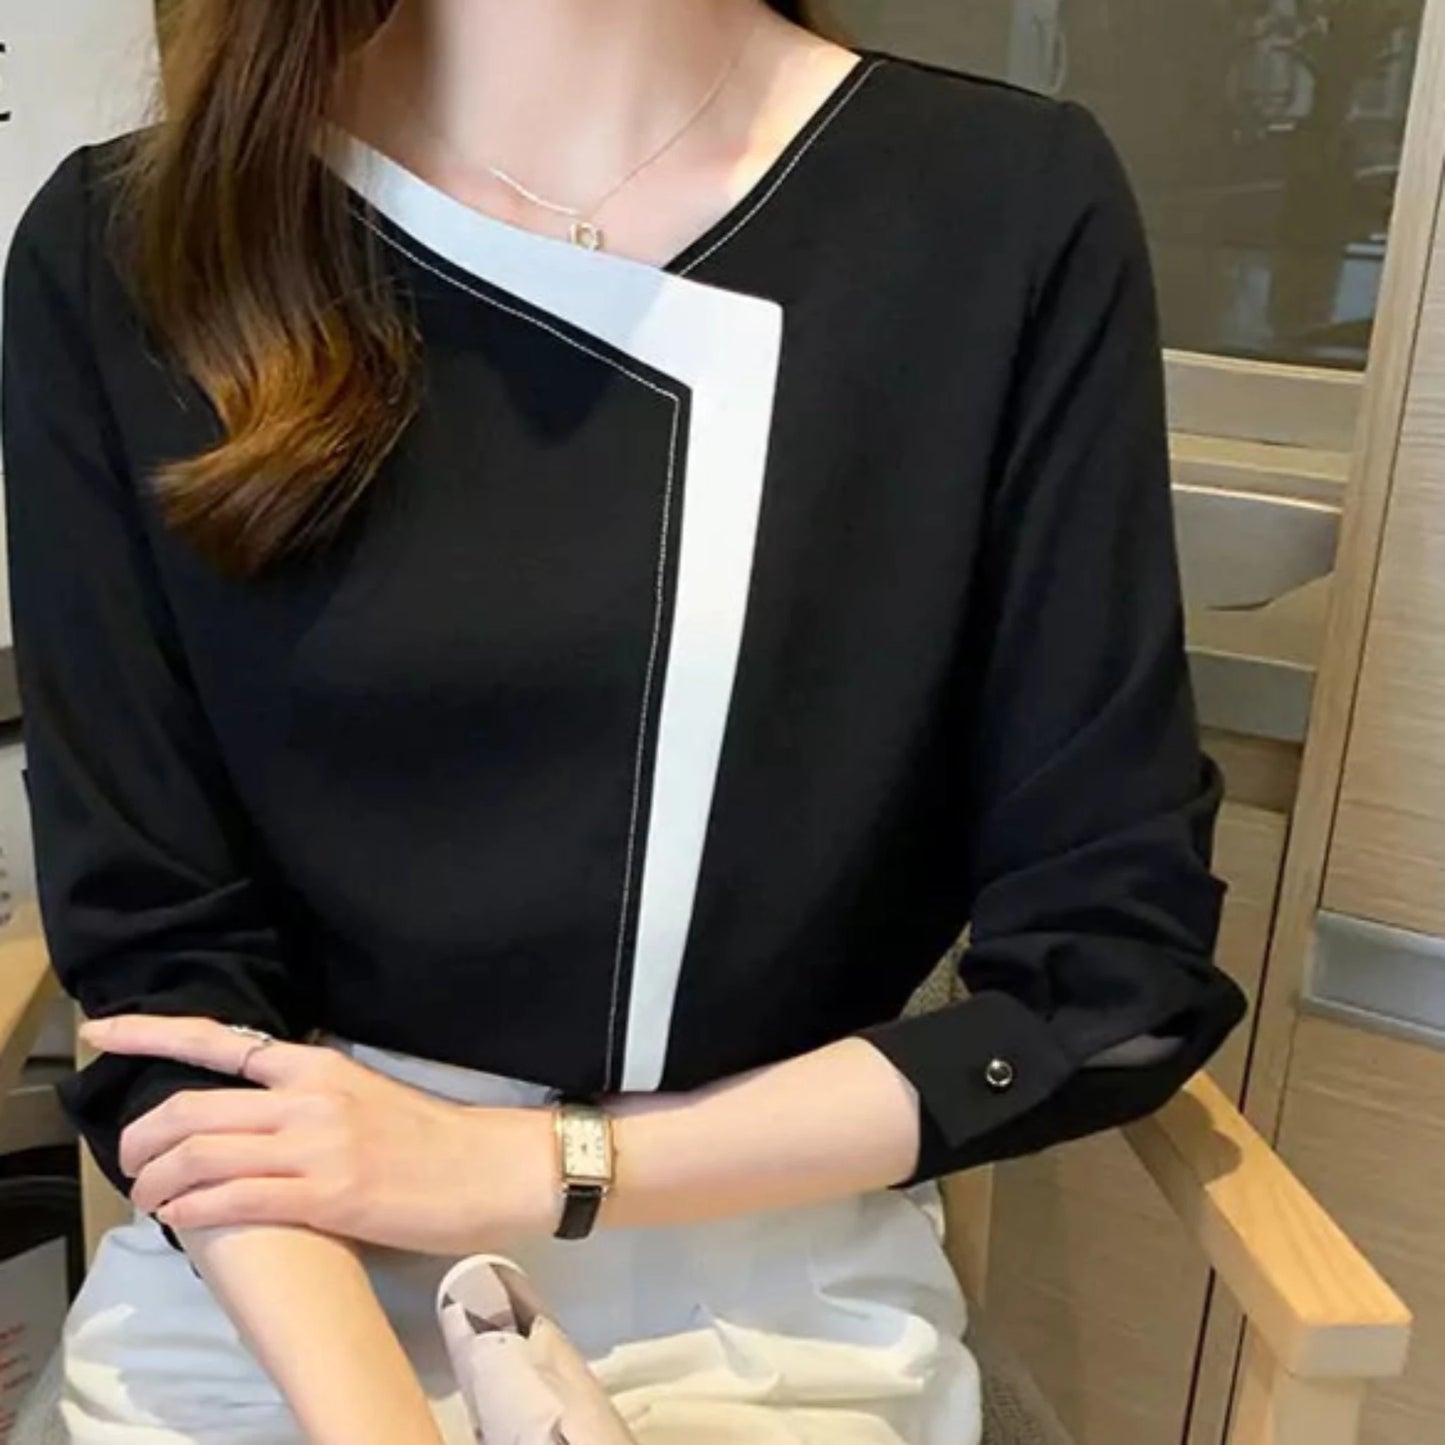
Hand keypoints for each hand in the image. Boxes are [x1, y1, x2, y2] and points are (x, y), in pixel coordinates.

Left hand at [81, 1016, 558, 1251]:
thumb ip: (305, 1097)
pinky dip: (194, 1211)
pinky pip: (235, 1200)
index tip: (101, 1031)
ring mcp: (316, 1147)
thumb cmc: (429, 1137)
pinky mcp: (327, 1196)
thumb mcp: (362, 1095)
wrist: (488, 1166)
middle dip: (142, 1138)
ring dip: (158, 1183)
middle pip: (192, 1107)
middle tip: (130, 1163)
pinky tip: (182, 1220)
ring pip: (202, 1156)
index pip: (222, 1040)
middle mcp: (308, 1097)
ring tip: (150, 1199)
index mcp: (317, 1066)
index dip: (153, 1034)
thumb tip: (247, 1115)